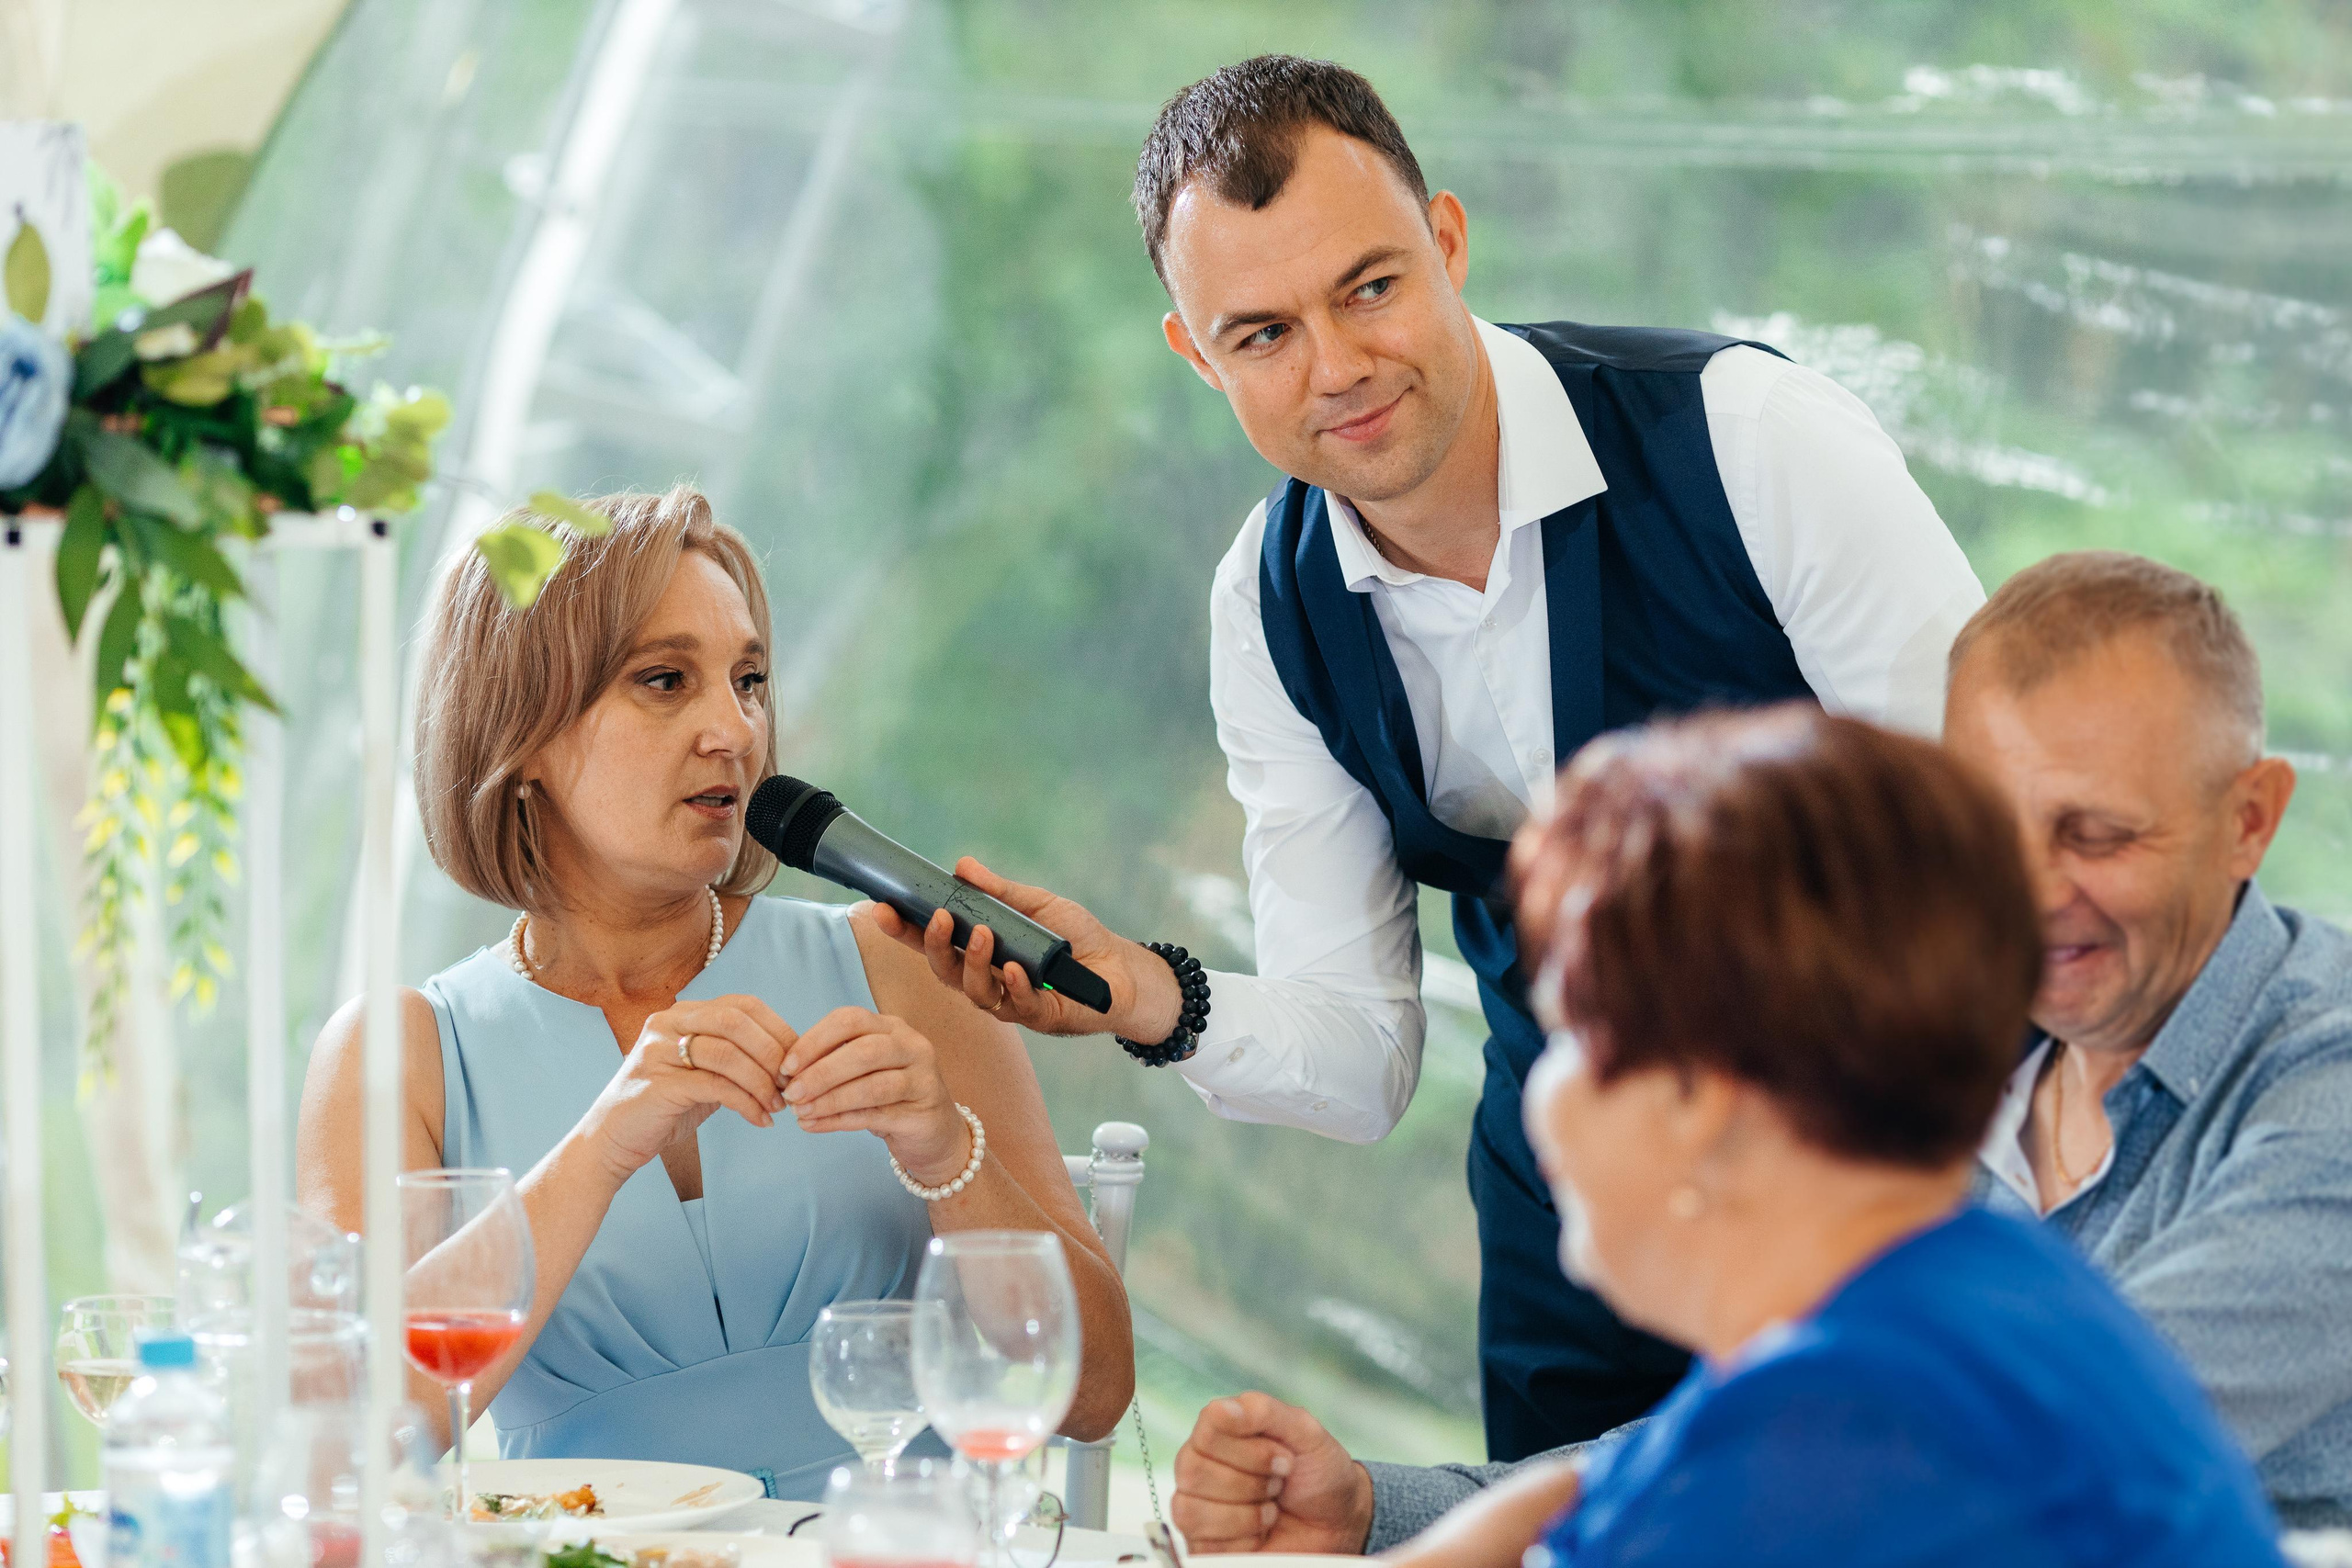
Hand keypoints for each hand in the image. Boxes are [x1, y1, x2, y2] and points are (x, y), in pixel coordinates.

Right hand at [580, 995, 793, 1182]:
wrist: (613, 1140)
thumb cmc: (666, 1105)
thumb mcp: (703, 1070)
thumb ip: (735, 1055)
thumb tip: (789, 1056)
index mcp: (682, 1014)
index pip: (743, 1005)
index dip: (778, 1029)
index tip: (799, 1060)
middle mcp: (667, 1024)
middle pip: (737, 1021)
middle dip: (773, 1053)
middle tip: (792, 1084)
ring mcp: (658, 1052)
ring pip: (728, 1054)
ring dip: (763, 1082)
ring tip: (779, 1106)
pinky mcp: (658, 1085)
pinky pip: (716, 1087)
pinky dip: (746, 1103)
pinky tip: (760, 1119)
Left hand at [779, 1007, 969, 1185]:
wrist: (932, 1132)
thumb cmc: (889, 1095)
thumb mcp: (861, 1070)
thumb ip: (831, 1063)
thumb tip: (786, 1074)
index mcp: (891, 1027)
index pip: (850, 1021)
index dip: (814, 1040)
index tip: (786, 1066)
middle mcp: (911, 1046)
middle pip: (863, 1051)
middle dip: (821, 1072)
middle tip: (791, 1093)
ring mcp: (922, 1079)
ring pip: (872, 1086)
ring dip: (829, 1100)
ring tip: (800, 1113)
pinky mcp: (922, 1113)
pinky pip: (875, 1116)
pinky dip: (839, 1121)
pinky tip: (814, 1126)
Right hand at [867, 857, 1183, 1041]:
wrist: (1121, 969)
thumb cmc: (1077, 938)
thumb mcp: (1037, 905)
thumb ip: (1000, 892)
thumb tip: (962, 866)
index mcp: (979, 952)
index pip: (933, 942)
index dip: (905, 929)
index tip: (882, 907)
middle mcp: (986, 979)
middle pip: (943, 970)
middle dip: (933, 945)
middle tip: (937, 918)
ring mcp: (1009, 1001)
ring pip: (974, 991)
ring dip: (973, 962)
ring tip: (982, 934)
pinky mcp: (1038, 1017)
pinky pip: (1018, 1005)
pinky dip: (1014, 985)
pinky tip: (1014, 968)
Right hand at [1172, 1392, 1373, 1555]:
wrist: (1336, 1525)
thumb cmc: (1319, 1474)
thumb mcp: (1306, 1432)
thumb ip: (1264, 1412)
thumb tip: (1223, 1407)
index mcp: (1220, 1429)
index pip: (1208, 1426)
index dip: (1250, 1448)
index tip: (1285, 1456)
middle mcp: (1200, 1463)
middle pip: (1195, 1471)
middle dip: (1253, 1483)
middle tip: (1279, 1484)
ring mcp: (1196, 1504)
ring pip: (1193, 1511)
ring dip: (1247, 1515)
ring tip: (1271, 1509)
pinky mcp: (1202, 1543)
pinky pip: (1204, 1545)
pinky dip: (1244, 1542)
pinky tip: (1260, 1533)